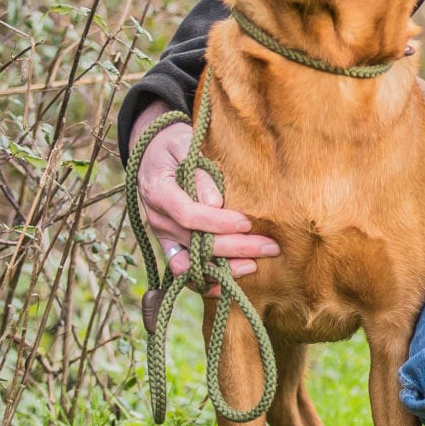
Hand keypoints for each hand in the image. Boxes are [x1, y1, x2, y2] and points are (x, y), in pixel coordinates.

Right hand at [132, 101, 277, 277]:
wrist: (154, 153)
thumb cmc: (174, 144)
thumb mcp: (183, 144)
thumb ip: (198, 170)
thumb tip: (215, 202)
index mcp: (159, 191)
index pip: (188, 214)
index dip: (218, 223)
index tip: (246, 223)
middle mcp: (158, 219)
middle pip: (195, 242)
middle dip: (235, 248)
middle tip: (270, 247)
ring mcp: (163, 236)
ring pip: (189, 264)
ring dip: (222, 269)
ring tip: (254, 265)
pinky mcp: (170, 245)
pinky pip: (184, 271)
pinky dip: (206, 280)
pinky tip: (231, 281)